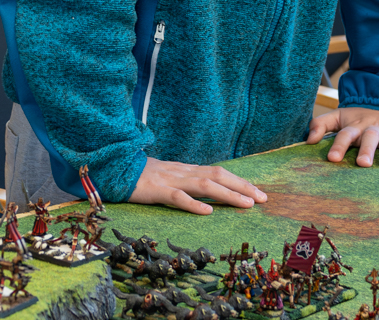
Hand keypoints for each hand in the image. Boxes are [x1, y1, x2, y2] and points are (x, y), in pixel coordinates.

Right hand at [128, 157, 268, 214]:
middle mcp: (184, 172)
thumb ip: (189, 183)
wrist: (116, 168)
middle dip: (242, 187)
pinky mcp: (156, 190)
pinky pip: (177, 197)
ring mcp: (170, 180)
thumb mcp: (170, 177)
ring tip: (245, 204)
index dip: (240, 182)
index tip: (259, 193)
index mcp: (188, 170)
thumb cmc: (143, 176)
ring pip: (204, 185)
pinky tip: (207, 211)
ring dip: (227, 194)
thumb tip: (210, 192)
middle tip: (263, 199)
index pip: (219, 172)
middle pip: (218, 176)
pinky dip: (193, 204)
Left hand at [306, 107, 378, 166]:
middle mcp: (374, 126)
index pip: (345, 134)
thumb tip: (308, 141)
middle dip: (366, 149)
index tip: (332, 159)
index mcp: (355, 125)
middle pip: (369, 137)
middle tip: (362, 163)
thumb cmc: (358, 120)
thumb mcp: (339, 118)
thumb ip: (321, 125)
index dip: (339, 146)